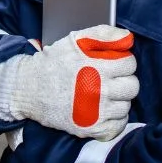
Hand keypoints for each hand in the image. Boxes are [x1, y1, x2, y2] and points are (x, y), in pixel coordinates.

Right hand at [0, 25, 138, 140]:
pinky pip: (117, 127)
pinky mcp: (89, 129)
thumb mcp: (77, 39)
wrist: (29, 88)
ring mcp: (95, 112)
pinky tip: (104, 111)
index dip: (123, 62)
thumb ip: (105, 34)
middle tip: (111, 80)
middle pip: (132, 87)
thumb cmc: (54, 61)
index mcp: (99, 67)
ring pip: (126, 106)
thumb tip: (128, 39)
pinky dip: (114, 120)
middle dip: (124, 81)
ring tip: (105, 94)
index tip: (114, 64)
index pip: (130, 64)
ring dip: (119, 100)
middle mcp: (99, 90)